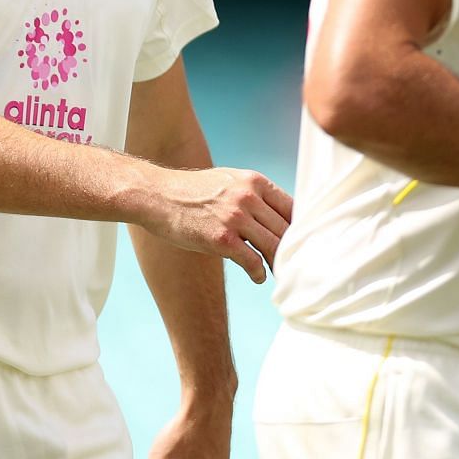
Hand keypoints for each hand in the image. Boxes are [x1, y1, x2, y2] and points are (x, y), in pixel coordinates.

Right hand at [144, 167, 293, 283]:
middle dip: (293, 250)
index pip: (292, 208)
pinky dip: (259, 273)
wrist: (156, 196)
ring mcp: (235, 217)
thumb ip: (254, 195)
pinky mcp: (222, 238)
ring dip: (279, 264)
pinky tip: (257, 277)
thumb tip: (280, 217)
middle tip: (295, 266)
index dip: (302, 229)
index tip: (302, 244)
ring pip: (274, 246)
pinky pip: (253, 261)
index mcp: (254, 181)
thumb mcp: (228, 182)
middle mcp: (248, 197)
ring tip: (278, 273)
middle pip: (287, 229)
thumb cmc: (192, 193)